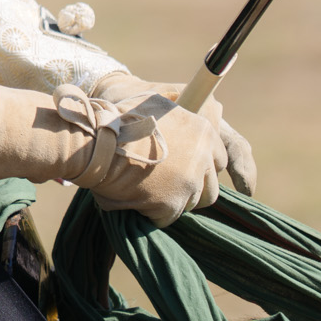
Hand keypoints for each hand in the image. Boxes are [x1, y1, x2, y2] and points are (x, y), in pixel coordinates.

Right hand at [87, 90, 223, 225]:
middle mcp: (202, 159)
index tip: (187, 167)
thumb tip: (188, 110)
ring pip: (192, 203)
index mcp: (204, 132)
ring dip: (175, 200)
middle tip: (170, 183)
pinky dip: (155, 213)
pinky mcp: (171, 204)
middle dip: (193, 187)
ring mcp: (189, 183)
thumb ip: (180, 115)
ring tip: (152, 190)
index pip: (219, 160)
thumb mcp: (158, 103)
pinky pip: (168, 217)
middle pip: (211, 186)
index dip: (203, 166)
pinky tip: (138, 199)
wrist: (101, 141)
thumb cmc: (123, 119)